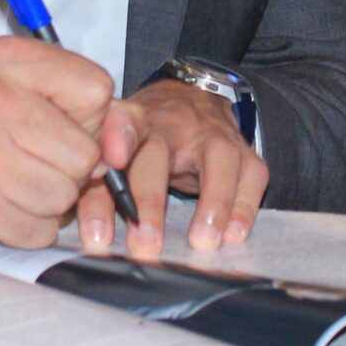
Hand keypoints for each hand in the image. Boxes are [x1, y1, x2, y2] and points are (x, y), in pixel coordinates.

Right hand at [0, 37, 112, 246]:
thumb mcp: (27, 85)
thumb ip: (88, 106)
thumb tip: (120, 150)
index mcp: (9, 59)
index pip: (97, 92)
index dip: (90, 119)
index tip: (62, 124)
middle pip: (84, 155)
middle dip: (71, 168)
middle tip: (37, 160)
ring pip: (63, 196)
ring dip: (50, 200)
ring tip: (18, 181)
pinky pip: (38, 231)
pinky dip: (29, 226)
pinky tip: (3, 203)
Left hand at [77, 78, 267, 257]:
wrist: (191, 102)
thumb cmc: (148, 139)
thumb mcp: (120, 156)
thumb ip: (100, 191)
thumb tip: (95, 237)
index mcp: (135, 121)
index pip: (123, 122)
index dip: (118, 137)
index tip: (112, 160)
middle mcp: (173, 124)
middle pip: (160, 154)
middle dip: (151, 200)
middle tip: (145, 243)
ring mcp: (213, 135)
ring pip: (217, 161)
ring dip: (212, 203)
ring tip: (203, 242)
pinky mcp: (243, 152)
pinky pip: (251, 176)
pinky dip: (244, 207)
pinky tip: (234, 235)